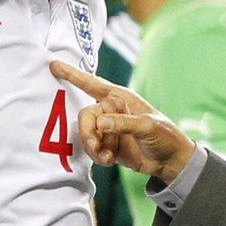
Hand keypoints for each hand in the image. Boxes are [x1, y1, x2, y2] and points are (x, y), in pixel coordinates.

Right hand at [50, 60, 195, 183]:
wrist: (170, 161)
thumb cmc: (165, 135)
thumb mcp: (147, 126)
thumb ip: (123, 123)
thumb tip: (100, 123)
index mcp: (120, 98)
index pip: (92, 84)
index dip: (72, 75)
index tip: (54, 65)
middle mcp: (110, 110)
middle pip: (85, 116)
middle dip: (87, 132)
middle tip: (95, 146)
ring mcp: (108, 128)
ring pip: (87, 134)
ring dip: (93, 147)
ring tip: (107, 155)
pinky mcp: (107, 145)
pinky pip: (93, 149)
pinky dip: (98, 156)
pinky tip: (110, 159)